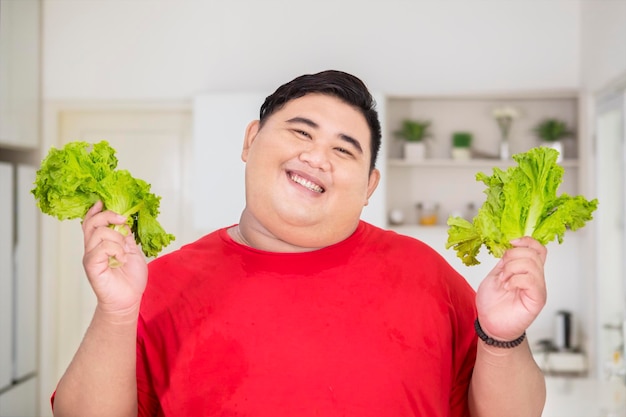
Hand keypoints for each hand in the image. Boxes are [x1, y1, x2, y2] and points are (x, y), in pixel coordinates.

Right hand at [82, 201, 147, 316]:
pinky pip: (101, 248)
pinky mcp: (92, 266)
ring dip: (117, 239)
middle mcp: (93, 248)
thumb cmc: (130, 278)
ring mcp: (91, 257)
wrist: (129, 299)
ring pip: (98, 233)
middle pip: (91, 223)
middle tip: (122, 220)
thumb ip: (126, 237)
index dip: (95, 211)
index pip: (91, 222)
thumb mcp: (133, 251)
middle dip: (108, 216)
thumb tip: (123, 221)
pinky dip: (116, 250)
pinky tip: (121, 259)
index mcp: (101, 243)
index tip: (102, 201)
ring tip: (124, 253)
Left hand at [475, 236, 546, 340]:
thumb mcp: (495, 275)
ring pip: (531, 265)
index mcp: (526, 270)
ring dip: (511, 269)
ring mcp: (538, 288)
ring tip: (504, 281)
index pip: (538, 249)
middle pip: (533, 253)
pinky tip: (508, 287)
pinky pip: (531, 280)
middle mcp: (535, 278)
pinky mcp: (537, 299)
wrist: (490, 324)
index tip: (511, 242)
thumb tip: (511, 247)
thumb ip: (505, 261)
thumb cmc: (492, 303)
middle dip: (512, 256)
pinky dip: (515, 280)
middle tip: (502, 272)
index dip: (527, 241)